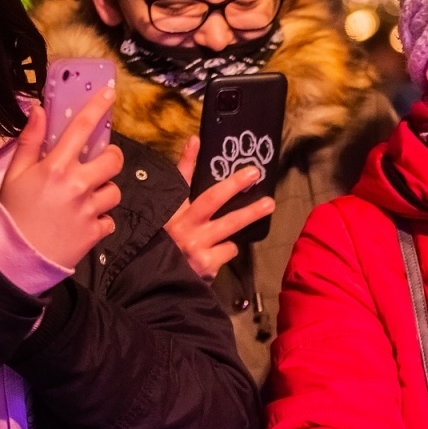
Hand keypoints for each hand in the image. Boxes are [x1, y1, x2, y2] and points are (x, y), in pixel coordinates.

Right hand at [0, 91, 123, 269]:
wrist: (15, 258)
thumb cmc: (12, 213)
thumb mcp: (15, 174)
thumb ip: (30, 141)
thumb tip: (39, 109)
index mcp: (56, 167)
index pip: (81, 129)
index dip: (97, 108)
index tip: (109, 93)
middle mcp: (77, 185)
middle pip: (114, 160)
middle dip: (110, 159)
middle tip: (97, 164)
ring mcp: (89, 209)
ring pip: (115, 191)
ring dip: (104, 192)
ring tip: (83, 199)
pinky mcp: (96, 232)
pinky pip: (110, 219)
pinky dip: (100, 220)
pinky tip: (82, 222)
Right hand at [166, 137, 276, 282]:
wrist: (158, 287)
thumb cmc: (163, 251)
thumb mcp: (164, 225)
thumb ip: (178, 197)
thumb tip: (189, 162)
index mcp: (171, 214)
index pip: (178, 183)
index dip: (187, 161)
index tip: (196, 141)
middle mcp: (183, 227)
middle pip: (211, 199)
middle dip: (234, 184)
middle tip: (254, 173)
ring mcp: (196, 245)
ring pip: (230, 225)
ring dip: (251, 213)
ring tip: (268, 205)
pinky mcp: (207, 264)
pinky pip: (229, 250)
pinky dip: (226, 250)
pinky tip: (214, 256)